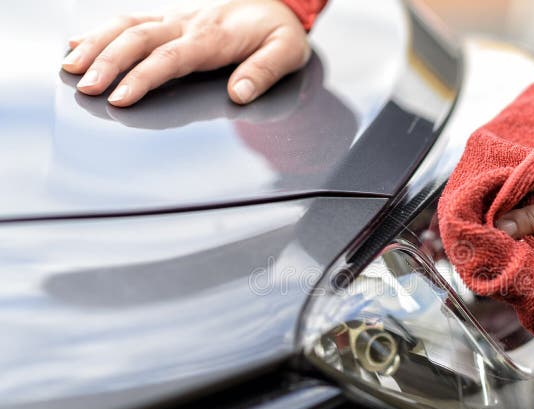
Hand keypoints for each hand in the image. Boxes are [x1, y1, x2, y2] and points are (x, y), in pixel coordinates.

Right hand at [61, 0, 309, 106]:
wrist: (280, 1)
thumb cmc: (280, 31)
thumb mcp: (287, 52)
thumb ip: (263, 72)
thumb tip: (238, 94)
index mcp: (214, 37)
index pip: (171, 58)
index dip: (143, 78)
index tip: (120, 98)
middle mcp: (188, 24)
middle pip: (139, 40)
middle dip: (108, 63)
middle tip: (86, 88)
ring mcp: (176, 19)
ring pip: (127, 26)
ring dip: (96, 45)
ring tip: (70, 68)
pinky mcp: (171, 18)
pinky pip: (131, 21)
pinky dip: (101, 31)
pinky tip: (78, 44)